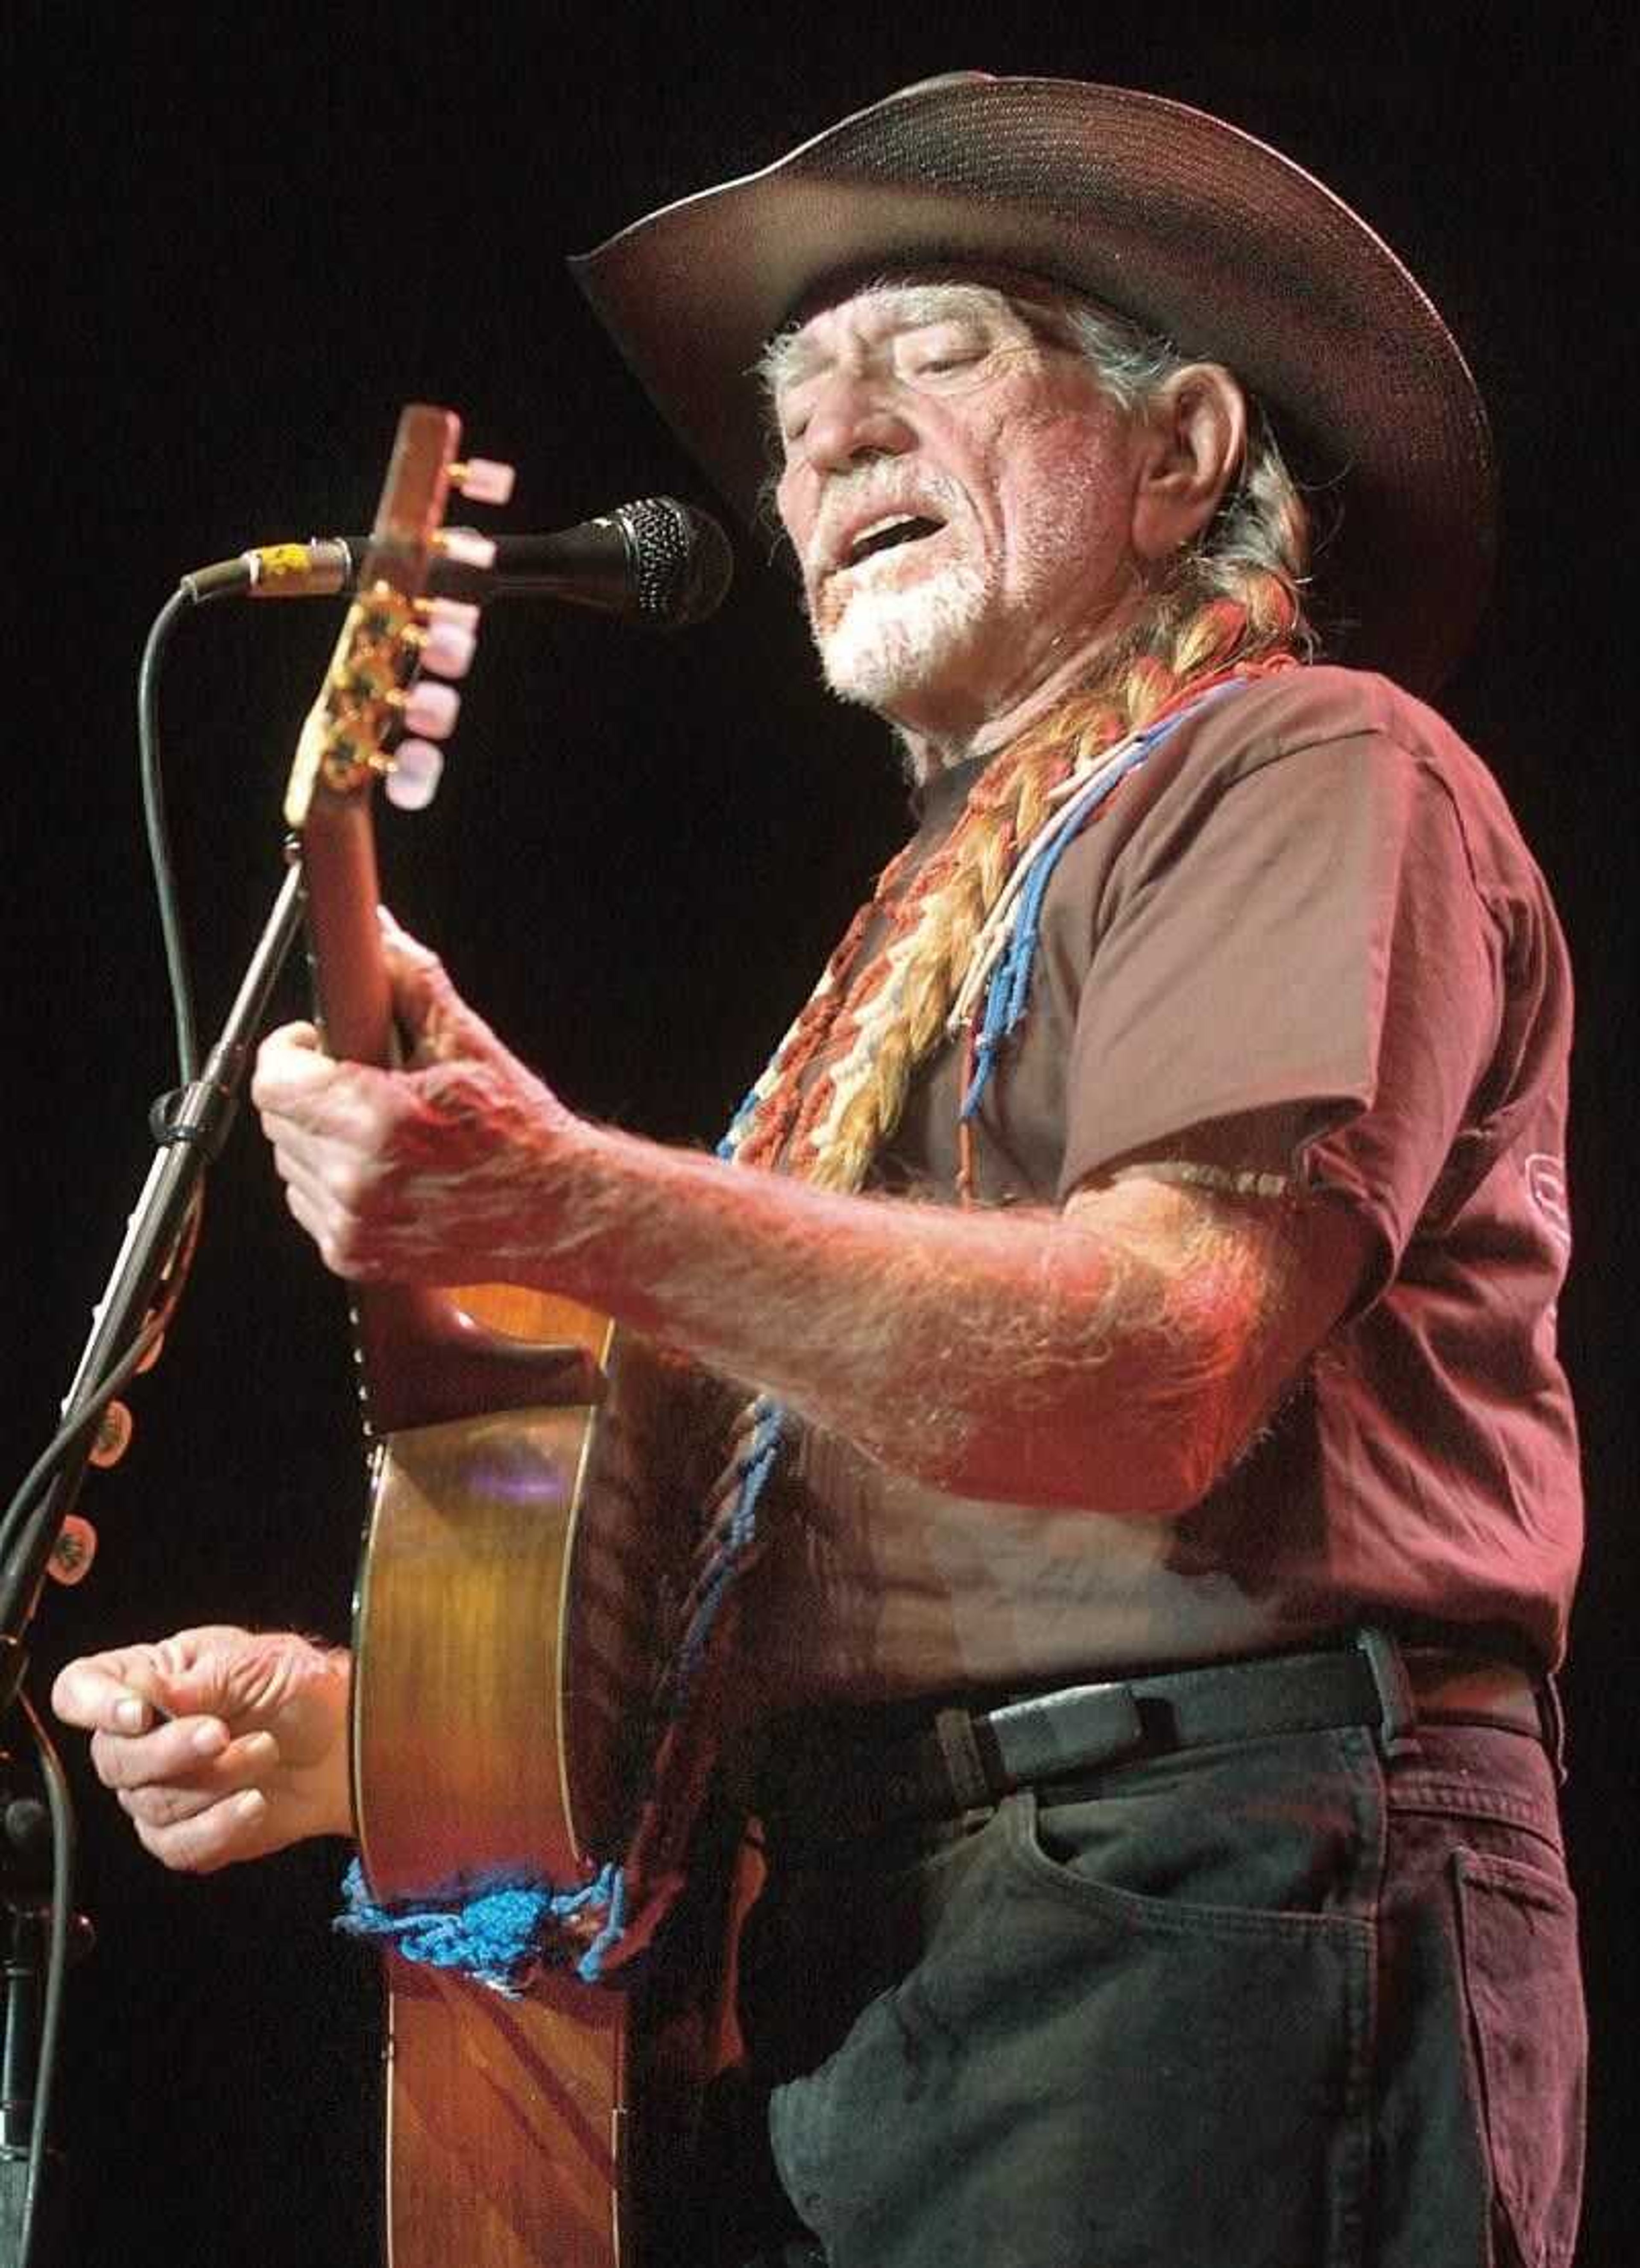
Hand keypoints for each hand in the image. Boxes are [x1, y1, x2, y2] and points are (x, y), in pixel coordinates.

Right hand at [51, 1626, 352, 1872]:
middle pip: (113, 1759)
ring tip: (263, 1750)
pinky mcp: (187, 1832)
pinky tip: (253, 1803)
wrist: (342, 1740)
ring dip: (213, 1782)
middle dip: (170, 1750)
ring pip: (149, 1805)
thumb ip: (195, 1680)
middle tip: (222, 1733)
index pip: (79, 1690)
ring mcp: (161, 1788)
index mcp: (148, 1679)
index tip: (138, 1714)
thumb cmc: (299, 1687)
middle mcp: (143, 1736)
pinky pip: (177, 1846)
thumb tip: (143, 1692)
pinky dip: (218, 1826)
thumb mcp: (255, 1662)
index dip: (94, 1706)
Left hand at [252, 911, 575, 1284]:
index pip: (272, 1080)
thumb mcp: (469, 1043)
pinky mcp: (354, 1255)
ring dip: (317, 1138)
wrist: (557, 1214)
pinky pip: (309, 1205)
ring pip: (290, 1162)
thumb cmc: (520, 1133)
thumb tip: (378, 930)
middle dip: (308, 1090)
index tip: (317, 1043)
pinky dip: (332, 1183)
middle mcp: (355, 1180)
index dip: (289, 1052)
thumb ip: (412, 980)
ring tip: (376, 1129)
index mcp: (376, 1121)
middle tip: (358, 1080)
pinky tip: (381, 1169)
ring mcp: (351, 1225)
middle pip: (278, 1119)